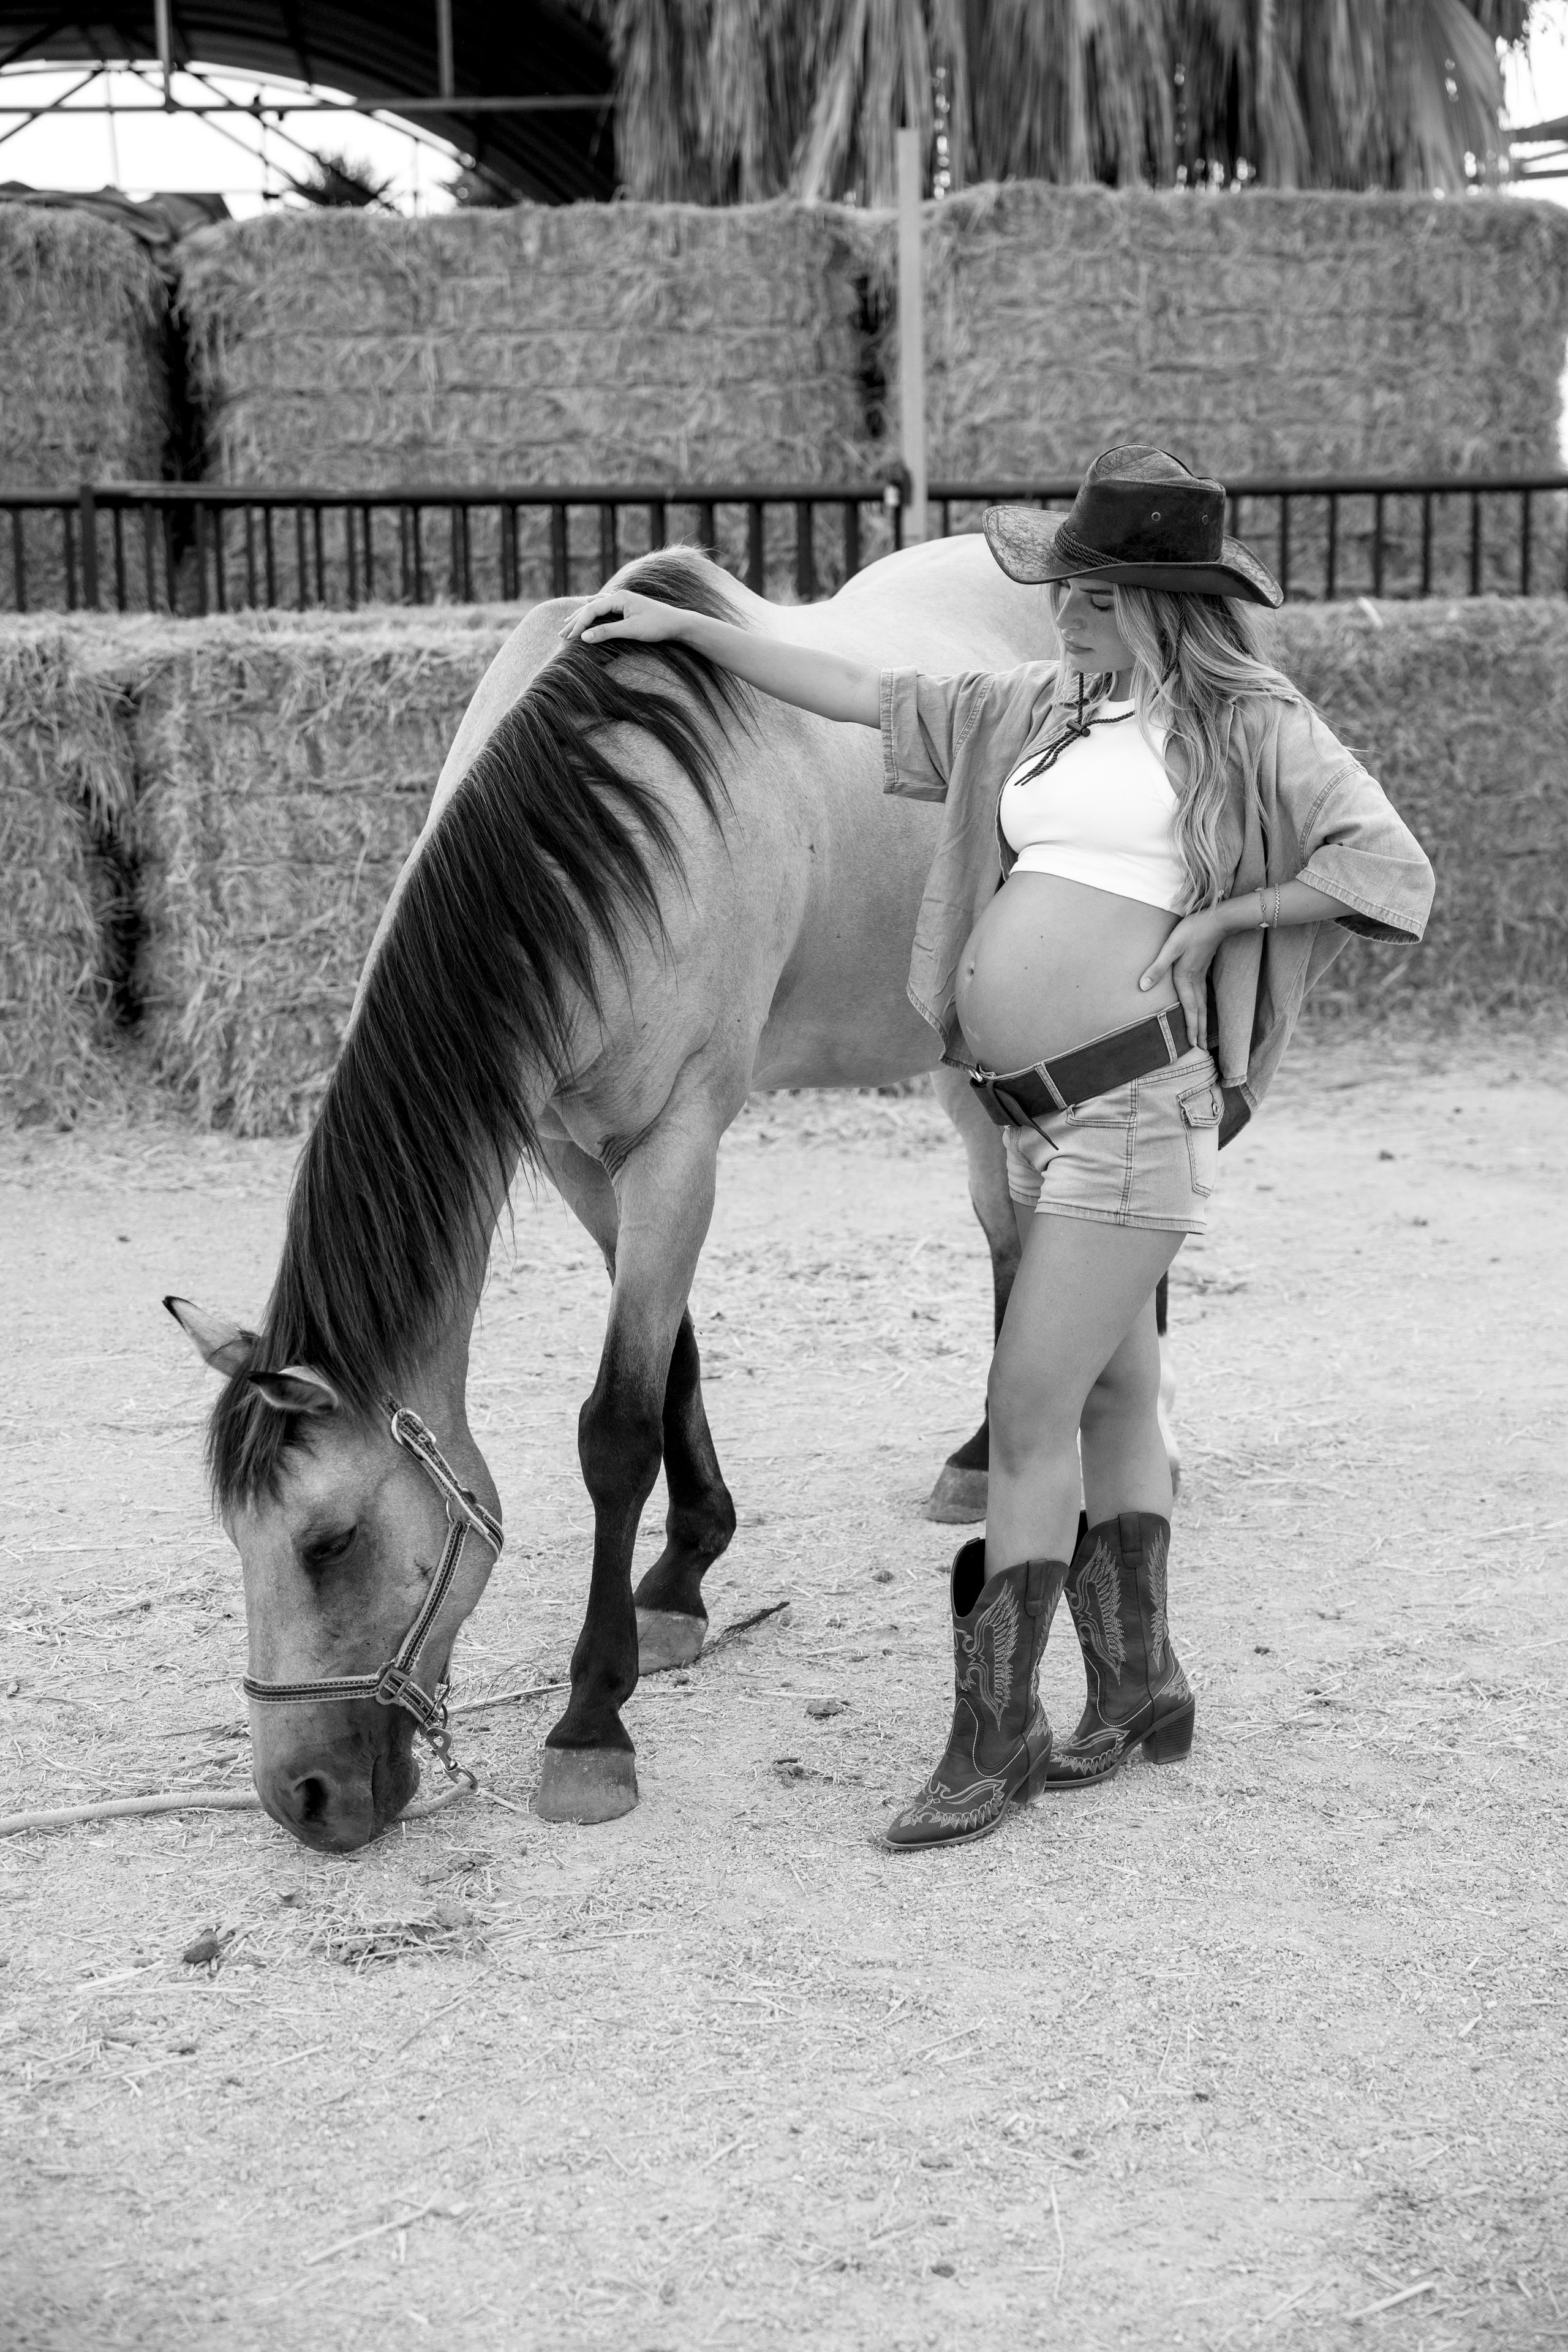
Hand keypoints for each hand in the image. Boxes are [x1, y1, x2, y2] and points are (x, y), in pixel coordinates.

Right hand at [558, 587, 683, 648]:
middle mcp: (618, 596)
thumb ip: (607, 632)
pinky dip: (592, 614)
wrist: (677, 623)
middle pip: (590, 607)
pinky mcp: (626, 607)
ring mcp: (622, 600)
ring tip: (567, 625)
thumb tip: (584, 637)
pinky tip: (586, 617)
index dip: (579, 624)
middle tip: (561, 634)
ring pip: (595, 607)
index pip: (592, 610)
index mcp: (619, 598)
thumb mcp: (631, 630)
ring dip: (581, 617)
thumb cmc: (657, 626)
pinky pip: (602, 609)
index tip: (570, 638)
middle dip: (575, 621)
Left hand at [1138, 908, 1228, 1048]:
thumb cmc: (1192, 931)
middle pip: (1198, 1010)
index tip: (1192, 1044)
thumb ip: (1157, 967)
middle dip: (1198, 1029)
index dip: (1189, 1026)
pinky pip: (1203, 994)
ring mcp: (1201, 975)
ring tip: (1202, 1034)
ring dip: (1202, 1020)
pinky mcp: (1202, 968)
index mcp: (1186, 978)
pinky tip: (1201, 1009)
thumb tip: (1143, 986)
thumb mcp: (1171, 947)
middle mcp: (1195, 980)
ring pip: (1202, 1003)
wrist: (1216, 920)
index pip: (1189, 1008)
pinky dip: (1203, 1007)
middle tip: (1200, 1047)